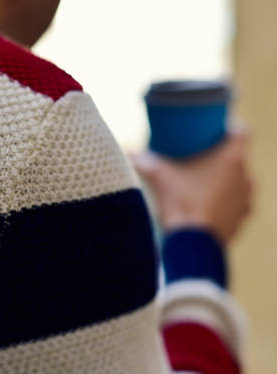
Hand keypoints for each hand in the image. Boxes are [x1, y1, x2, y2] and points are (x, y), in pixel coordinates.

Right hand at [134, 128, 252, 244]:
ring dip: (224, 179)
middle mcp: (246, 177)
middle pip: (238, 157)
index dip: (228, 129)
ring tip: (201, 181)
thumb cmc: (181, 204)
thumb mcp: (159, 177)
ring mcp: (246, 200)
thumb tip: (127, 152)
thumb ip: (144, 160)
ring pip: (238, 181)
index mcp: (232, 159)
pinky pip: (234, 203)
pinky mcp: (241, 218)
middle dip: (220, 156)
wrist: (192, 244)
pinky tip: (205, 203)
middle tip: (199, 155)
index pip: (241, 132)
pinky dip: (223, 201)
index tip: (212, 131)